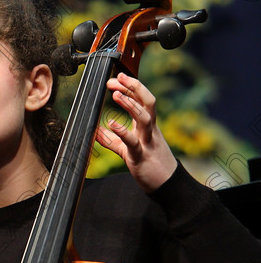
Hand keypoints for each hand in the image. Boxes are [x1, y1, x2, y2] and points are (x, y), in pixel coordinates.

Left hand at [95, 73, 176, 192]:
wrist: (168, 185)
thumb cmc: (149, 164)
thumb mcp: (128, 149)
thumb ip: (111, 139)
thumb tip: (94, 130)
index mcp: (147, 126)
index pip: (142, 99)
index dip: (130, 86)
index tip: (116, 78)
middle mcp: (150, 130)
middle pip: (148, 102)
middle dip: (135, 87)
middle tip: (118, 77)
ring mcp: (147, 142)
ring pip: (145, 118)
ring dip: (131, 104)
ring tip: (116, 94)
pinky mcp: (141, 157)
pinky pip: (133, 142)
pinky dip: (122, 132)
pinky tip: (111, 123)